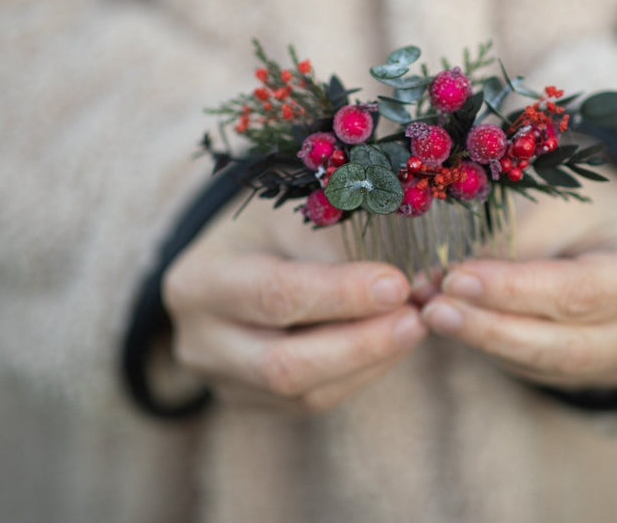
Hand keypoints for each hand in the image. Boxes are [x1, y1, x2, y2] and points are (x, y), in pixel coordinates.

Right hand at [163, 216, 426, 412]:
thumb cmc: (266, 226)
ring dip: (369, 362)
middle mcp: (200, 341)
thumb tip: (407, 274)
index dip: (342, 294)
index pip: (275, 294)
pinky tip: (391, 344)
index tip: (397, 284)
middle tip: (416, 318)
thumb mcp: (290, 214)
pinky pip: (312, 402)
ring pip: (304, 393)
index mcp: (200, 281)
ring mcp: (221, 379)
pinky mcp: (250, 401)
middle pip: (284, 364)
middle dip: (362, 344)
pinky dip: (359, 374)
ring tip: (414, 325)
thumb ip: (337, 242)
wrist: (229, 258)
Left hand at [420, 171, 616, 390]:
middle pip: (566, 345)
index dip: (515, 290)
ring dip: (485, 341)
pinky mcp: (602, 379)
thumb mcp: (565, 202)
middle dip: (492, 328)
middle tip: (434, 307)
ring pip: (550, 367)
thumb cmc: (598, 210)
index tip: (457, 278)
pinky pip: (543, 373)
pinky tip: (460, 325)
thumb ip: (512, 239)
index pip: (583, 291)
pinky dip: (497, 349)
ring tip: (434, 312)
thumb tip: (441, 275)